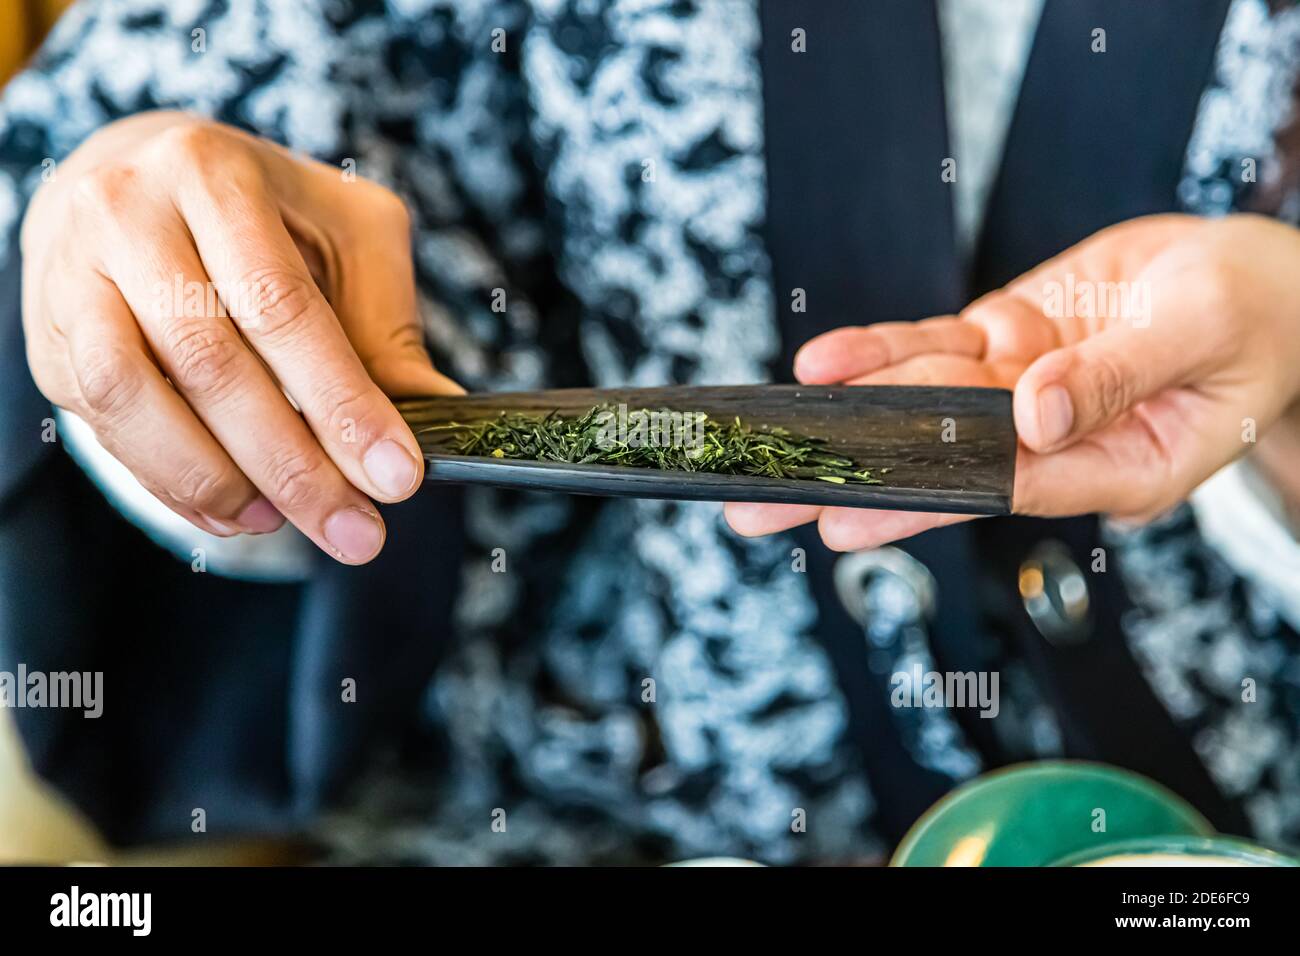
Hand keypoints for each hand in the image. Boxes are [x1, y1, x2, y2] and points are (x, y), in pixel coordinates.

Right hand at [21, 112, 459, 562]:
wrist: (134, 175)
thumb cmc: (263, 209)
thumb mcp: (346, 232)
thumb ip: (385, 321)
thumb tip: (439, 407)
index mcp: (212, 174)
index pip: (281, 306)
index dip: (341, 401)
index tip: (397, 477)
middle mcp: (126, 215)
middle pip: (208, 362)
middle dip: (294, 465)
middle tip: (357, 532)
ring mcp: (71, 277)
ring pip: (131, 397)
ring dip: (218, 481)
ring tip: (286, 522)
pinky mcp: (47, 339)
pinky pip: (104, 426)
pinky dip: (173, 484)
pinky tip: (235, 511)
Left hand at [726, 214, 1299, 549]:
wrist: (1255, 276)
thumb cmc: (1252, 315)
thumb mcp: (1202, 332)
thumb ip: (1122, 373)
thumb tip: (1038, 413)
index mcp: (1122, 465)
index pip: (1007, 489)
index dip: (924, 498)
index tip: (849, 517)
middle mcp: (1058, 439)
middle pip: (941, 464)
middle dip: (849, 484)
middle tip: (760, 511)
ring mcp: (1025, 390)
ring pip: (924, 403)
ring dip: (848, 411)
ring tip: (776, 427)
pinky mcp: (1008, 344)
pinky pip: (935, 348)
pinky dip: (880, 351)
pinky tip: (827, 362)